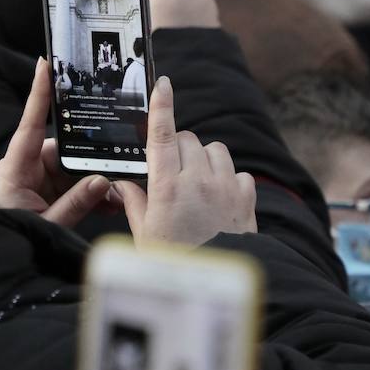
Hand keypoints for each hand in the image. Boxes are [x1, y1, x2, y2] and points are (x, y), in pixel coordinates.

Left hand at [0, 58, 120, 225]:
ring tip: (120, 195)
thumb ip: (75, 203)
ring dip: (97, 182)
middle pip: (64, 151)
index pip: (29, 125)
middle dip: (93, 162)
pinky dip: (93, 194)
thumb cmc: (15, 239)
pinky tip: (112, 202)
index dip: (38, 95)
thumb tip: (104, 180)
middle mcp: (25, 169)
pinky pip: (75, 186)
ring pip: (75, 170)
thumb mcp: (46, 223)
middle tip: (119, 170)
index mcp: (13, 170)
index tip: (45, 65)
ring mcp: (37, 181)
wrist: (6, 267)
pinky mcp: (49, 193)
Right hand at [116, 77, 255, 246]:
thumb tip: (122, 184)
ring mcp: (226, 187)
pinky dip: (229, 180)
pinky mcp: (247, 198)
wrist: (213, 286)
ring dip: (205, 160)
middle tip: (171, 175)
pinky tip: (220, 200)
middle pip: (189, 140)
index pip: (162, 135)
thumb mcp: (144, 236)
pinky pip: (239, 173)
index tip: (162, 83)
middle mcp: (198, 180)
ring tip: (197, 185)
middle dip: (179, 150)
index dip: (161, 106)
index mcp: (167, 187)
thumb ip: (135, 203)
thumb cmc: (172, 263)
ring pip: (215, 151)